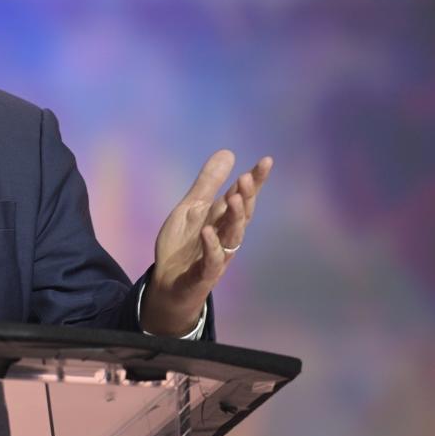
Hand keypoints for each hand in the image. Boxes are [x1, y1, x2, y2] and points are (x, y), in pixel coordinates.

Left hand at [142, 150, 272, 335]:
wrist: (167, 283)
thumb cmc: (183, 245)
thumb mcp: (191, 207)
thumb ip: (208, 183)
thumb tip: (228, 152)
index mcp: (222, 218)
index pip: (242, 197)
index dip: (255, 181)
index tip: (267, 161)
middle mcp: (225, 236)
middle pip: (241, 215)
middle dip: (245, 198)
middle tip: (246, 179)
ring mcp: (217, 255)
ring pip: (232, 236)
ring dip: (234, 218)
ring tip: (233, 198)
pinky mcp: (204, 274)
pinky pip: (212, 261)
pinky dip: (212, 247)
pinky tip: (208, 232)